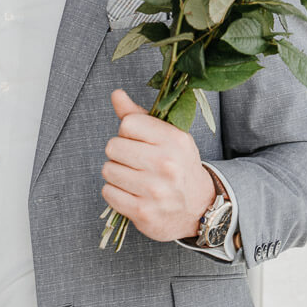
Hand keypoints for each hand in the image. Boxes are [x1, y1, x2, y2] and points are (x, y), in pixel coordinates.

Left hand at [101, 90, 215, 242]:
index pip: (128, 124)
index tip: (139, 142)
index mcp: (174, 140)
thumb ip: (139, 115)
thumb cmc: (178, 166)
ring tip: (134, 178)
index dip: (128, 133)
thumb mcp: (168, 136)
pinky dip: (115, 192)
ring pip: (108, 170)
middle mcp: (166, 164)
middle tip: (135, 162)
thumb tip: (116, 94)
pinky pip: (108, 192)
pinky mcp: (142, 212)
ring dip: (116, 173)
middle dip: (119, 153)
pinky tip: (131, 193)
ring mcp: (154, 190)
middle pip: (113, 146)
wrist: (198, 207)